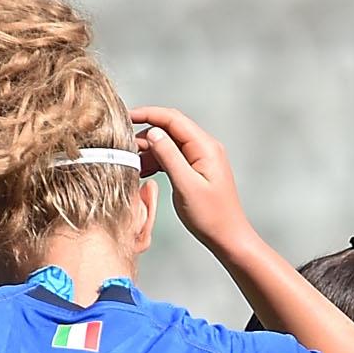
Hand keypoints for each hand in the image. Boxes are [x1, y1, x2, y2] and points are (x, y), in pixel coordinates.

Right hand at [132, 107, 255, 255]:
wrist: (228, 238)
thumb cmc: (211, 216)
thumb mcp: (186, 185)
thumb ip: (169, 156)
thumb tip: (152, 132)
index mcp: (205, 147)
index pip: (173, 119)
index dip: (148, 114)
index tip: (125, 117)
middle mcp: (205, 147)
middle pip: (170, 128)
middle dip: (146, 132)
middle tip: (125, 146)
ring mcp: (201, 158)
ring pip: (169, 143)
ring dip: (150, 149)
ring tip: (133, 163)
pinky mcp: (196, 169)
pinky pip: (173, 156)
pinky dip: (157, 160)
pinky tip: (144, 171)